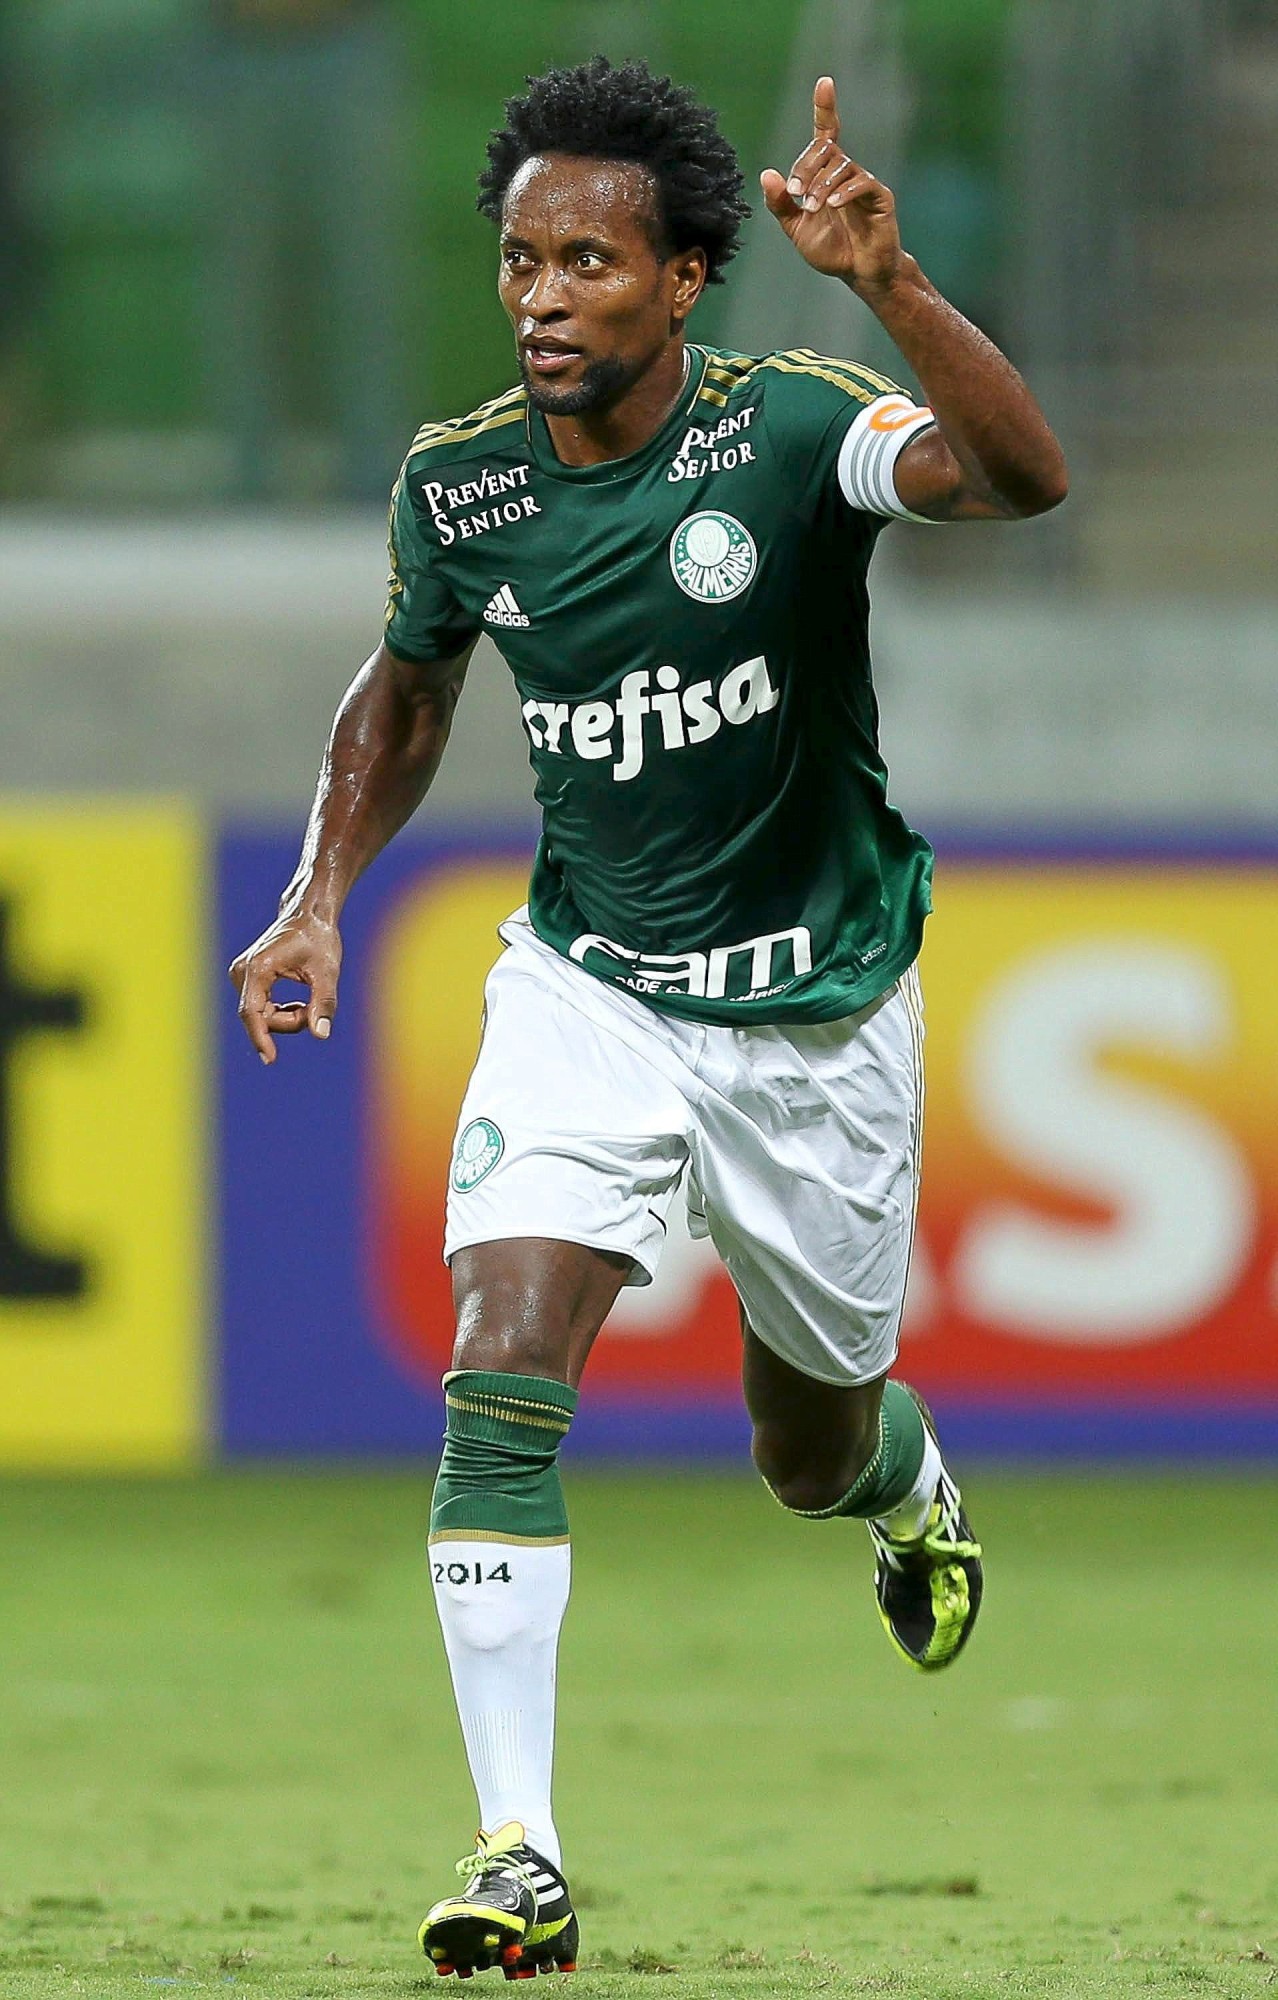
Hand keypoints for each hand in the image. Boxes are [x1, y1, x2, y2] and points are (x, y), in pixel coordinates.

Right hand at [228, 911, 341, 1065]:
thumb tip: (321, 1034)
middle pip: (259, 1017)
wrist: (308, 915)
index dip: (260, 1037)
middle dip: (288, 1022)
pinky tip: (296, 1004)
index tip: (270, 1058)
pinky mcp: (246, 978)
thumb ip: (324, 1003)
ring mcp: (241, 974)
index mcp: (258, 967)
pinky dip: (279, 1012)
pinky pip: (259, 1008)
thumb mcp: (328, 971)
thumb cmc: (319, 938)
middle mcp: (242, 971)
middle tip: (314, 1011)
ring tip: (308, 1003)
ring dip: (285, 1018)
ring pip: (259, 1015)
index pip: (252, 1011)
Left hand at [760, 76, 902, 294]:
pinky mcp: (880, 197)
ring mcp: (865, 182)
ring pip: (841, 166)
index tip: (825, 83)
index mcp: (827, 175)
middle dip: (806, 167)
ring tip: (813, 208)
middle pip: (827, 149)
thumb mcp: (797, 228)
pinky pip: (862, 182)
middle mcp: (846, 172)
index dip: (825, 108)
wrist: (859, 273)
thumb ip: (781, 204)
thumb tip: (767, 174)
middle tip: (796, 193)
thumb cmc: (832, 250)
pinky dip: (843, 191)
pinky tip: (832, 206)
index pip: (826, 134)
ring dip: (822, 185)